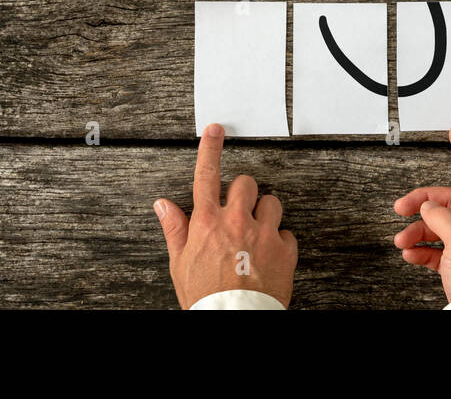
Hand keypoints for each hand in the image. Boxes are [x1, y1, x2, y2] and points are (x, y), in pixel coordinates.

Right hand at [155, 123, 297, 308]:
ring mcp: (263, 234)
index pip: (207, 175)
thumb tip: (163, 205)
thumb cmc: (204, 297)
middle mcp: (236, 221)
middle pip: (246, 183)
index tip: (215, 130)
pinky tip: (269, 256)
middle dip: (243, 193)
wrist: (233, 320)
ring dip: (265, 214)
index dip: (210, 148)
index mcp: (207, 223)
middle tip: (239, 211)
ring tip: (256, 234)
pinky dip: (280, 242)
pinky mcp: (285, 249)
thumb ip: (174, 229)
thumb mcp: (179, 264)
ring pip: (272, 203)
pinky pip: (288, 233)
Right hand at [394, 124, 450, 302]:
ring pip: (440, 226)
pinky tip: (409, 253)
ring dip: (417, 231)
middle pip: (450, 202)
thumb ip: (444, 219)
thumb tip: (429, 207)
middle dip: (424, 204)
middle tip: (401, 207)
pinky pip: (437, 248)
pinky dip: (421, 249)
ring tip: (401, 239)